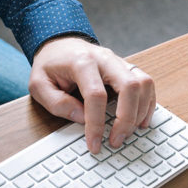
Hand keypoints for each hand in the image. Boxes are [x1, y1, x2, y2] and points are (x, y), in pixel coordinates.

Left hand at [29, 36, 155, 153]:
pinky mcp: (126, 68)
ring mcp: (118, 62)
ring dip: (140, 112)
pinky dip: (148, 104)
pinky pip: (146, 83)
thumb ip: (57, 103)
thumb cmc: (50, 65)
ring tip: (127, 133)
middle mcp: (104, 58)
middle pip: (129, 86)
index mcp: (81, 62)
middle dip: (126, 119)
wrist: (59, 44)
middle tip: (116, 140)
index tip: (94, 143)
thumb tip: (82, 119)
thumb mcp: (39, 85)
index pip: (96, 95)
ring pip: (143, 83)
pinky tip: (141, 121)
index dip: (96, 124)